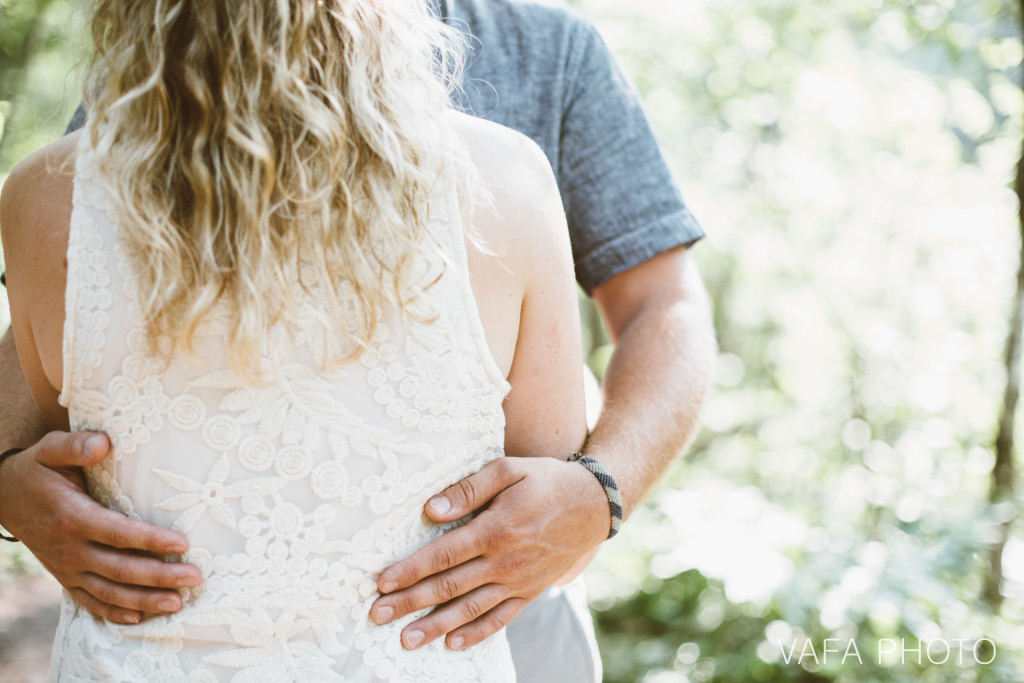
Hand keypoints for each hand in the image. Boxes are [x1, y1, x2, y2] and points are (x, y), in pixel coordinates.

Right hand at [0, 432, 202, 623]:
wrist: (2, 497)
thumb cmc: (37, 470)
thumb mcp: (50, 449)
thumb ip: (76, 445)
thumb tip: (104, 443)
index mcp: (73, 517)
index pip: (117, 533)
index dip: (150, 540)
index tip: (183, 543)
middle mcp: (70, 549)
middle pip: (120, 569)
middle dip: (159, 576)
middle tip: (195, 577)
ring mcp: (67, 568)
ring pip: (109, 592)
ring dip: (144, 600)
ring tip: (178, 603)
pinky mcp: (65, 577)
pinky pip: (90, 601)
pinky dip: (114, 613)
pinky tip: (140, 619)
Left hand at [369, 456, 608, 650]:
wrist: (596, 503)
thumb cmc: (547, 480)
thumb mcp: (509, 470)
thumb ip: (469, 489)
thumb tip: (431, 510)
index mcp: (496, 529)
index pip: (443, 555)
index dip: (410, 570)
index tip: (382, 583)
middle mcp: (505, 561)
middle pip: (449, 587)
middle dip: (410, 603)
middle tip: (377, 616)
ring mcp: (519, 581)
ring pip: (470, 609)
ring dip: (435, 626)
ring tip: (406, 640)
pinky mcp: (531, 591)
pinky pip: (501, 618)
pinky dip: (477, 633)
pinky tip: (453, 643)